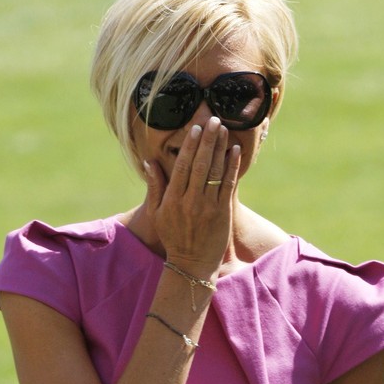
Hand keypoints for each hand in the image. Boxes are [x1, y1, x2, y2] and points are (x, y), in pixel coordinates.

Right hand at [144, 117, 240, 275]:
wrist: (192, 264)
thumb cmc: (173, 237)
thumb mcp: (158, 214)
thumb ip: (155, 186)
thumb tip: (149, 162)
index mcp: (172, 199)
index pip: (182, 166)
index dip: (189, 145)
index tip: (195, 128)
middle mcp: (190, 201)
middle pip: (199, 164)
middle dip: (207, 140)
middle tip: (213, 120)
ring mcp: (208, 207)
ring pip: (214, 172)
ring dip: (220, 148)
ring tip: (223, 129)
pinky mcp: (222, 213)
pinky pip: (228, 185)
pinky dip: (231, 167)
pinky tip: (234, 151)